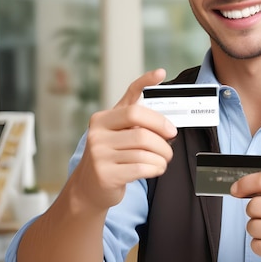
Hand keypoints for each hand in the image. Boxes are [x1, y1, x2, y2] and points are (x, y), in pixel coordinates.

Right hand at [71, 68, 177, 211]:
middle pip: (143, 132)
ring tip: (163, 159)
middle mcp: (97, 135)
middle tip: (170, 145)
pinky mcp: (106, 175)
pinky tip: (155, 168)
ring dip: (162, 157)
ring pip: (145, 152)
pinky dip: (156, 168)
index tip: (166, 97)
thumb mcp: (118, 128)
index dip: (153, 106)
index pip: (133, 107)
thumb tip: (157, 74)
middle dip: (163, 140)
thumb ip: (135, 105)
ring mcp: (100, 155)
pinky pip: (142, 168)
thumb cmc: (111, 153)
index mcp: (102, 119)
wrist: (90, 187)